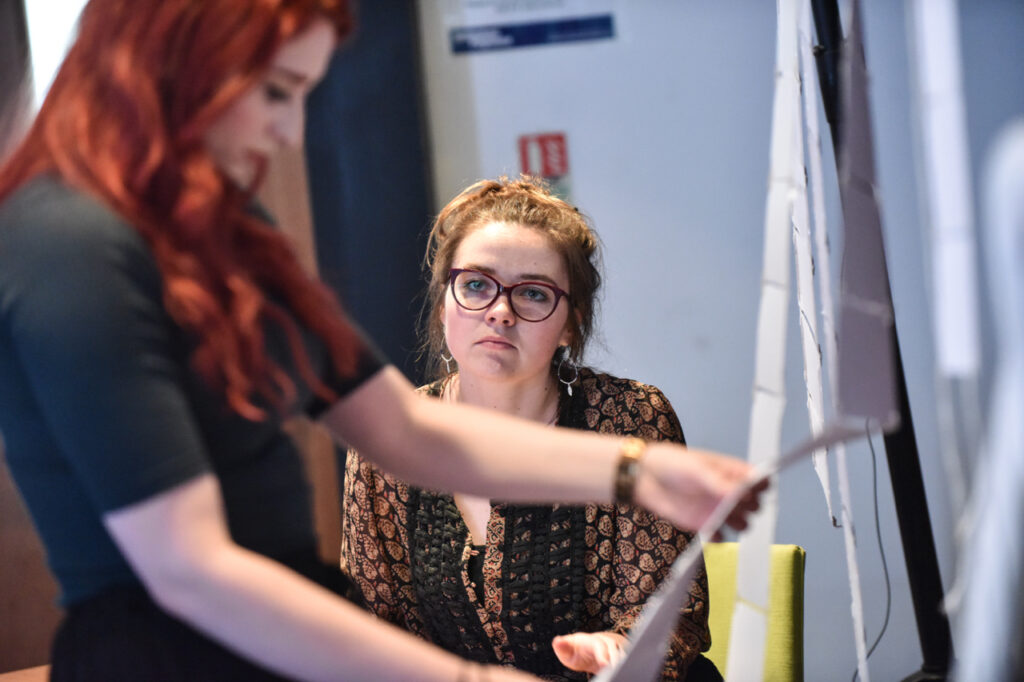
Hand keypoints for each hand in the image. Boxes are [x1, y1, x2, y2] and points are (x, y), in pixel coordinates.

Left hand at [551, 631, 627, 672]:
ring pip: (624, 657)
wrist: (588, 649)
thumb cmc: (575, 650)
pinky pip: (626, 663)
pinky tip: (621, 676)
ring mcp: (615, 651)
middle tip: (616, 672)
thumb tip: (557, 641)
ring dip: (623, 665)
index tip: (604, 664)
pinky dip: (625, 668)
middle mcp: (607, 643)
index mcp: (593, 641)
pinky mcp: (621, 659)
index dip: (602, 654)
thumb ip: (562, 647)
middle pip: (615, 651)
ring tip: (620, 675)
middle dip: (616, 661)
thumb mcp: (566, 650)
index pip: (599, 645)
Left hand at [635, 443, 767, 532]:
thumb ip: (720, 483)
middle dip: (752, 508)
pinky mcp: (704, 524)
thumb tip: (744, 493)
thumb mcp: (698, 469)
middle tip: (737, 504)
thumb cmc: (672, 464)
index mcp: (732, 472)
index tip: (754, 491)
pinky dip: (718, 537)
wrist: (645, 477)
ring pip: (742, 523)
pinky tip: (711, 531)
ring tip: (726, 518)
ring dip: (739, 524)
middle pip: (755, 505)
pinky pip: (719, 537)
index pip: (759, 481)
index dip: (761, 487)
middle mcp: (728, 492)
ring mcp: (718, 509)